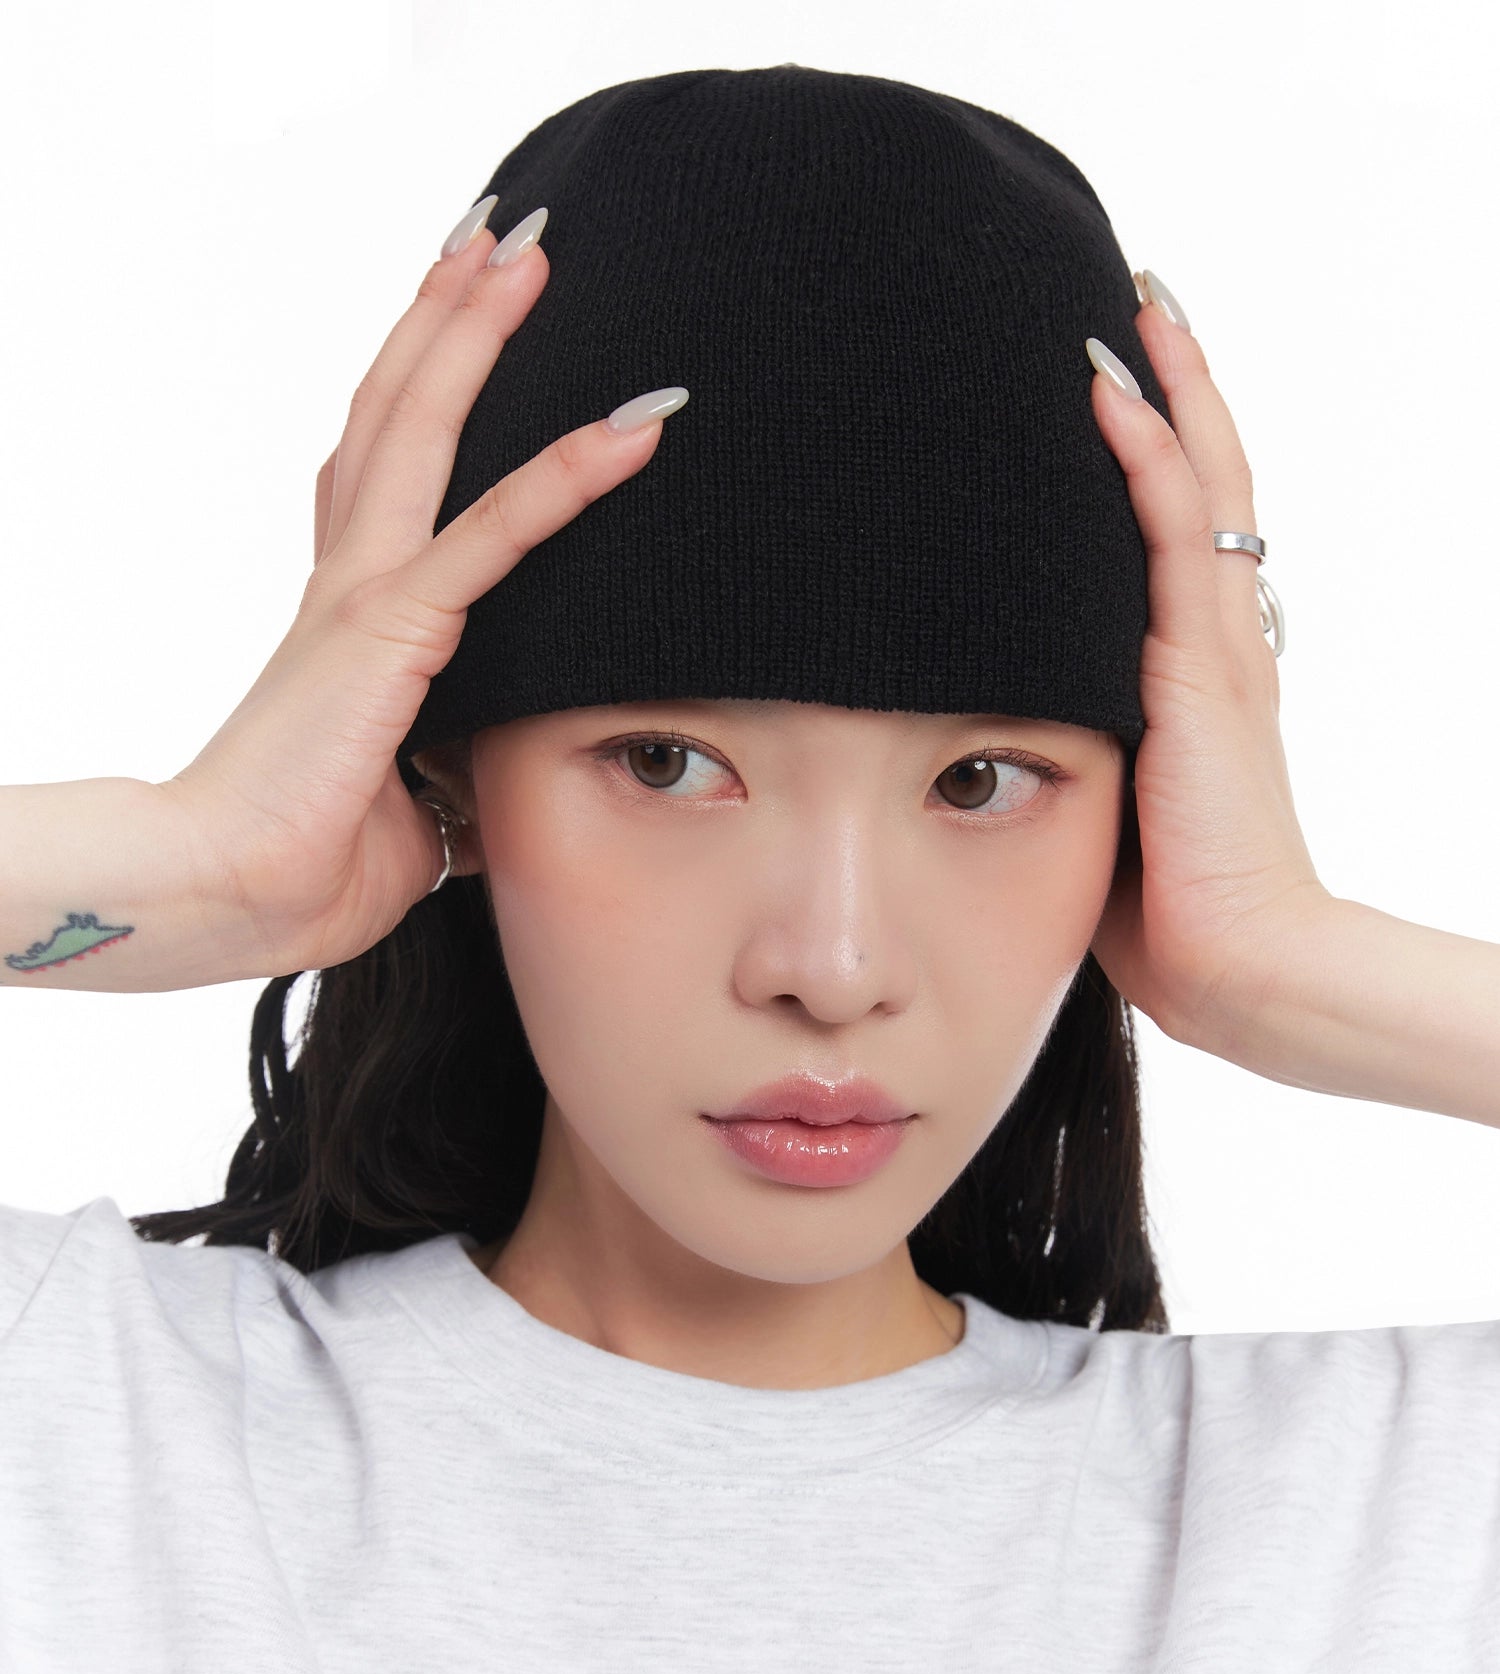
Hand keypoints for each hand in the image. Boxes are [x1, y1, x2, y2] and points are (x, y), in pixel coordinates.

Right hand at [159, 213, 678, 976]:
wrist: (227, 893)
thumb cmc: (301, 864)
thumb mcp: (408, 809)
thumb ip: (454, 779)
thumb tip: (496, 798)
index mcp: (348, 617)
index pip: (383, 477)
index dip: (418, 390)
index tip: (455, 323)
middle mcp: (347, 581)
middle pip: (395, 415)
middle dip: (445, 319)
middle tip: (499, 239)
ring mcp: (364, 594)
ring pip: (423, 430)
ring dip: (475, 334)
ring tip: (526, 252)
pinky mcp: (391, 631)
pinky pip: (493, 537)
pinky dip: (564, 479)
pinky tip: (627, 432)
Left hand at [1084, 277, 1332, 1061]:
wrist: (1238, 965)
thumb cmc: (1168, 908)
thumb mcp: (1105, 801)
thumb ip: (1062, 745)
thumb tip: (973, 726)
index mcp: (1196, 666)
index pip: (1180, 526)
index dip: (1158, 445)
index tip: (1113, 373)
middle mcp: (1217, 636)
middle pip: (1203, 475)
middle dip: (1172, 381)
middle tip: (1134, 293)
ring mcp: (1216, 646)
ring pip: (1197, 481)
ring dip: (1164, 385)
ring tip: (1131, 300)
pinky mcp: (1200, 670)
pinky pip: (1171, 538)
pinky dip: (1144, 456)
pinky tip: (1107, 392)